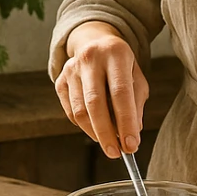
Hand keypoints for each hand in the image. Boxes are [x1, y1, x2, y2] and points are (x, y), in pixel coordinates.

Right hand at [54, 22, 148, 158]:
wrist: (95, 42)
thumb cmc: (120, 66)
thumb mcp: (136, 78)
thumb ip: (136, 104)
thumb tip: (132, 134)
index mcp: (116, 53)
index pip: (121, 93)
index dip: (126, 122)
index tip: (131, 145)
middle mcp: (90, 58)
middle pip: (95, 103)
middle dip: (106, 134)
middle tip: (116, 153)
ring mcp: (71, 68)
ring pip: (80, 111)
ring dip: (95, 133)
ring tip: (109, 142)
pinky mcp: (60, 80)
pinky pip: (70, 112)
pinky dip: (84, 126)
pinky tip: (95, 128)